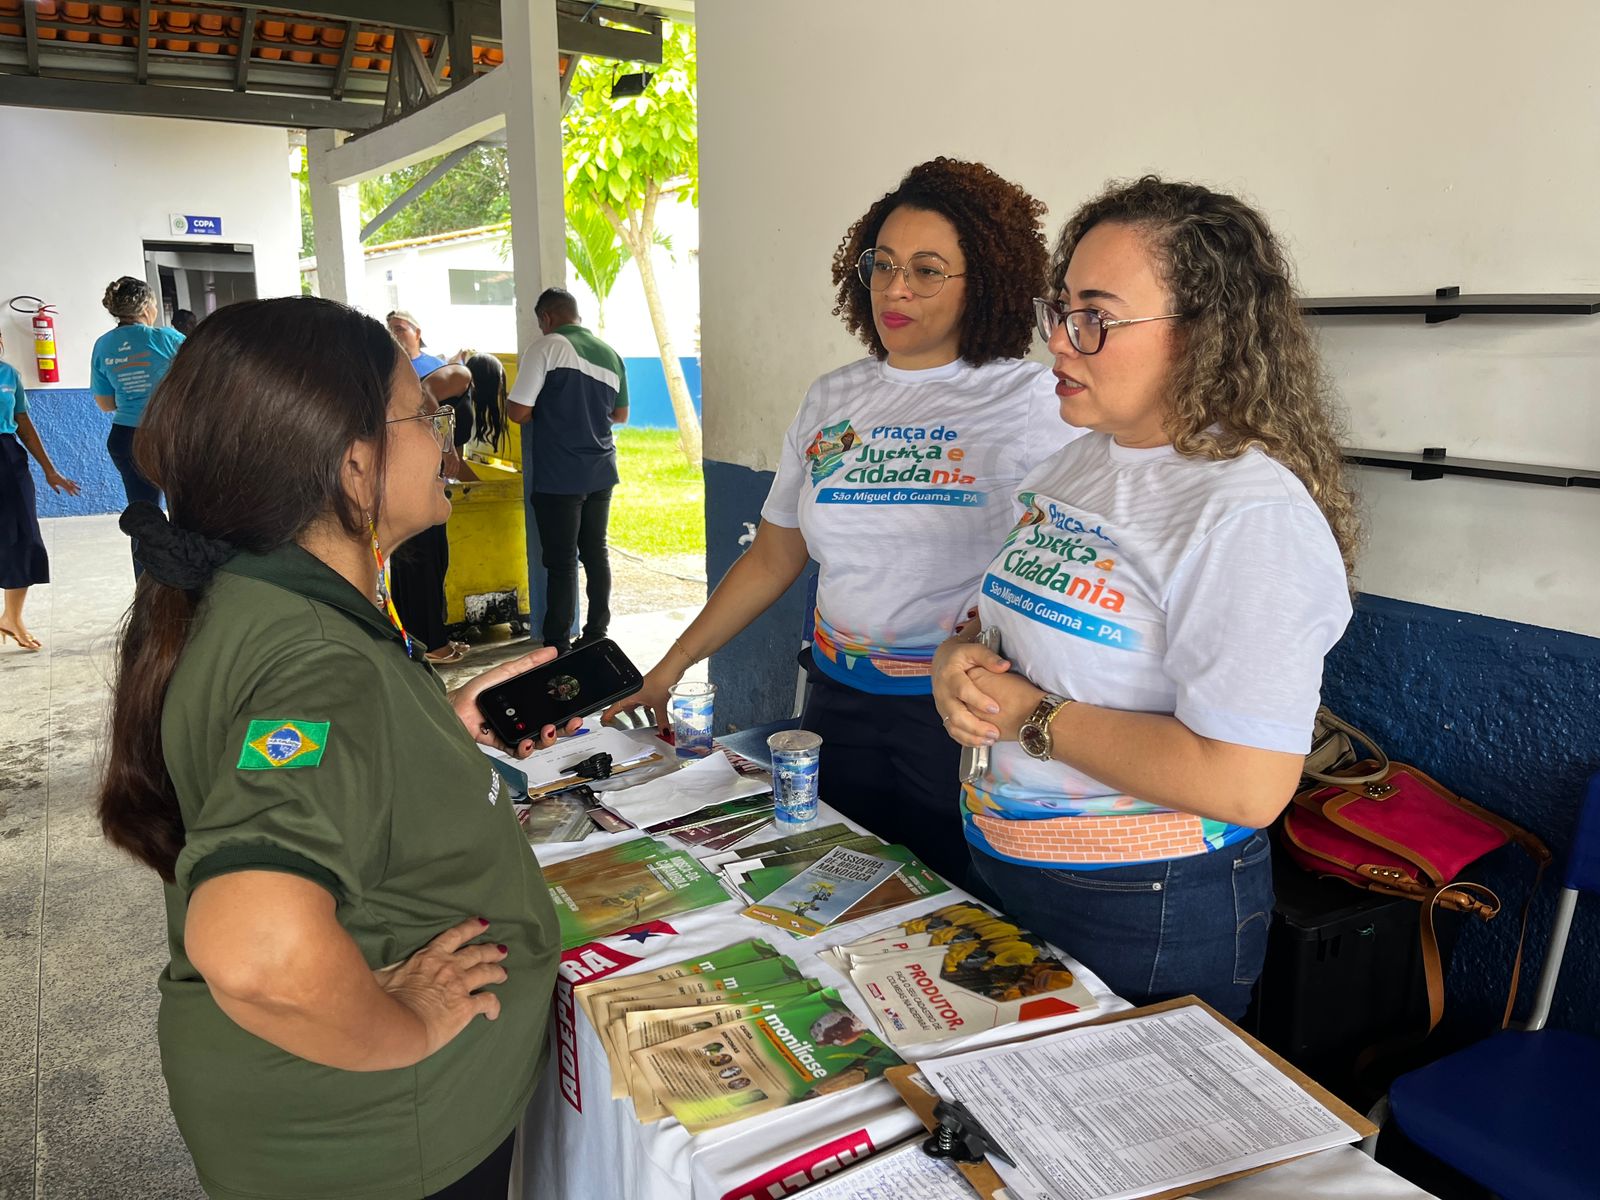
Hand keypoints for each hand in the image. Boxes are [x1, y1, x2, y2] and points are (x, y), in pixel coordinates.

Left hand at [45, 471, 79, 496]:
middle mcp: (65, 482)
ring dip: (76, 487)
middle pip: (71, 487)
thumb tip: (59, 493)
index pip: (67, 489)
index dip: (70, 492)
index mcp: (62, 483)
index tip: (72, 495)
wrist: (50, 471)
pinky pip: (70, 480)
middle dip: (75, 491)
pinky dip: (73, 482)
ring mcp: (65, 480)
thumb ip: (55, 489)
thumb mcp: (51, 484)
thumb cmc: (50, 478)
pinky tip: (76, 483)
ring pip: (72, 484)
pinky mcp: (65, 478)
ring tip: (80, 489)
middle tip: (79, 495)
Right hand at [374, 916, 508, 1059]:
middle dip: (490, 950)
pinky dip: (494, 1006)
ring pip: (487, 973)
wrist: (396, 1025)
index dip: (470, 928)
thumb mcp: (381, 976)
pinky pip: (487, 1002)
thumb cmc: (382, 1000)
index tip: (483, 923)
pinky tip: (494, 1013)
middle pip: (476, 953)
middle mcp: (449, 967)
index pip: (454, 936)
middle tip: (501, 950)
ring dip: (497, 972)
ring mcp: (460, 985)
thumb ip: (385, 971)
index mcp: (429, 957)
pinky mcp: (467, 1007)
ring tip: (503, 973)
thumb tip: (371, 972)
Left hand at [449, 647, 580, 755]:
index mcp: (528, 705)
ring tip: (547, 730)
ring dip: (548, 739)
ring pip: (539, 742)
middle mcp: (525, 721)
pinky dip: (524, 749)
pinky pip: (519, 751)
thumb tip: (550, 652)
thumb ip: (529, 663)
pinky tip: (526, 742)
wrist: (454, 706)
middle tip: (571, 723)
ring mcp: (516, 733)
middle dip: (565, 728)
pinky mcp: (503, 744)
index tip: (577, 710)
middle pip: (552, 729)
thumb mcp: (507, 672)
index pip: (554, 711)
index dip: (568, 713)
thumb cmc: (477, 692)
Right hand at [601, 661, 679, 730]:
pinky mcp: (650, 689)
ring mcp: (642, 690)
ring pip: (634, 703)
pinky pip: (644, 701)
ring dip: (634, 710)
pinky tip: (649, 710)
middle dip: (620, 713)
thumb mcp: (659, 705)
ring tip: (633, 719)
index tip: (603, 720)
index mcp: (630, 696)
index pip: (615, 707)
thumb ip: (661, 721)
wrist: (670, 669)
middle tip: (615, 721)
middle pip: (623, 705)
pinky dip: (645, 706)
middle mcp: (634, 693)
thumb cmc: (660, 681)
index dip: (608, 715)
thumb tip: (663, 731)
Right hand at [932, 638, 1041, 745]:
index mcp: (950, 675)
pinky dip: (966, 739)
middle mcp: (942, 692)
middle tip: (994, 733)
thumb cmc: (962, 656)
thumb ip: (989, 657)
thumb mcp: (974, 650)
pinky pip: (952, 731)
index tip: (996, 709)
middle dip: (975, 726)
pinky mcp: (944, 714)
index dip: (978, 700)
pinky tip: (982, 742)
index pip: (962, 690)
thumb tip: (1005, 666)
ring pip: (953, 726)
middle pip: (955, 714)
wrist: (941, 661)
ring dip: (971, 736)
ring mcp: (941, 706)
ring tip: (991, 740)